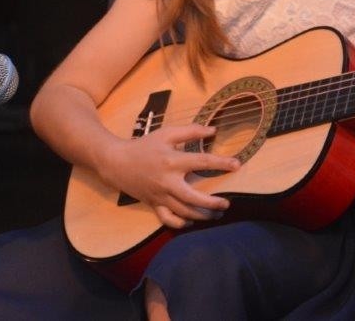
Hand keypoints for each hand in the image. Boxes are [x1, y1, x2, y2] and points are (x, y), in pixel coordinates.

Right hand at [99, 123, 239, 228]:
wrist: (117, 162)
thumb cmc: (144, 146)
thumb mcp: (167, 133)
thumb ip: (190, 131)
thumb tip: (213, 130)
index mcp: (172, 161)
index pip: (202, 162)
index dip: (222, 163)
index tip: (237, 165)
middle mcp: (167, 181)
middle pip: (192, 197)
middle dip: (211, 203)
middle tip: (226, 203)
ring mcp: (160, 196)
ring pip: (183, 211)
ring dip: (201, 215)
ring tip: (217, 214)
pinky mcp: (153, 205)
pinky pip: (168, 220)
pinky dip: (180, 224)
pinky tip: (191, 222)